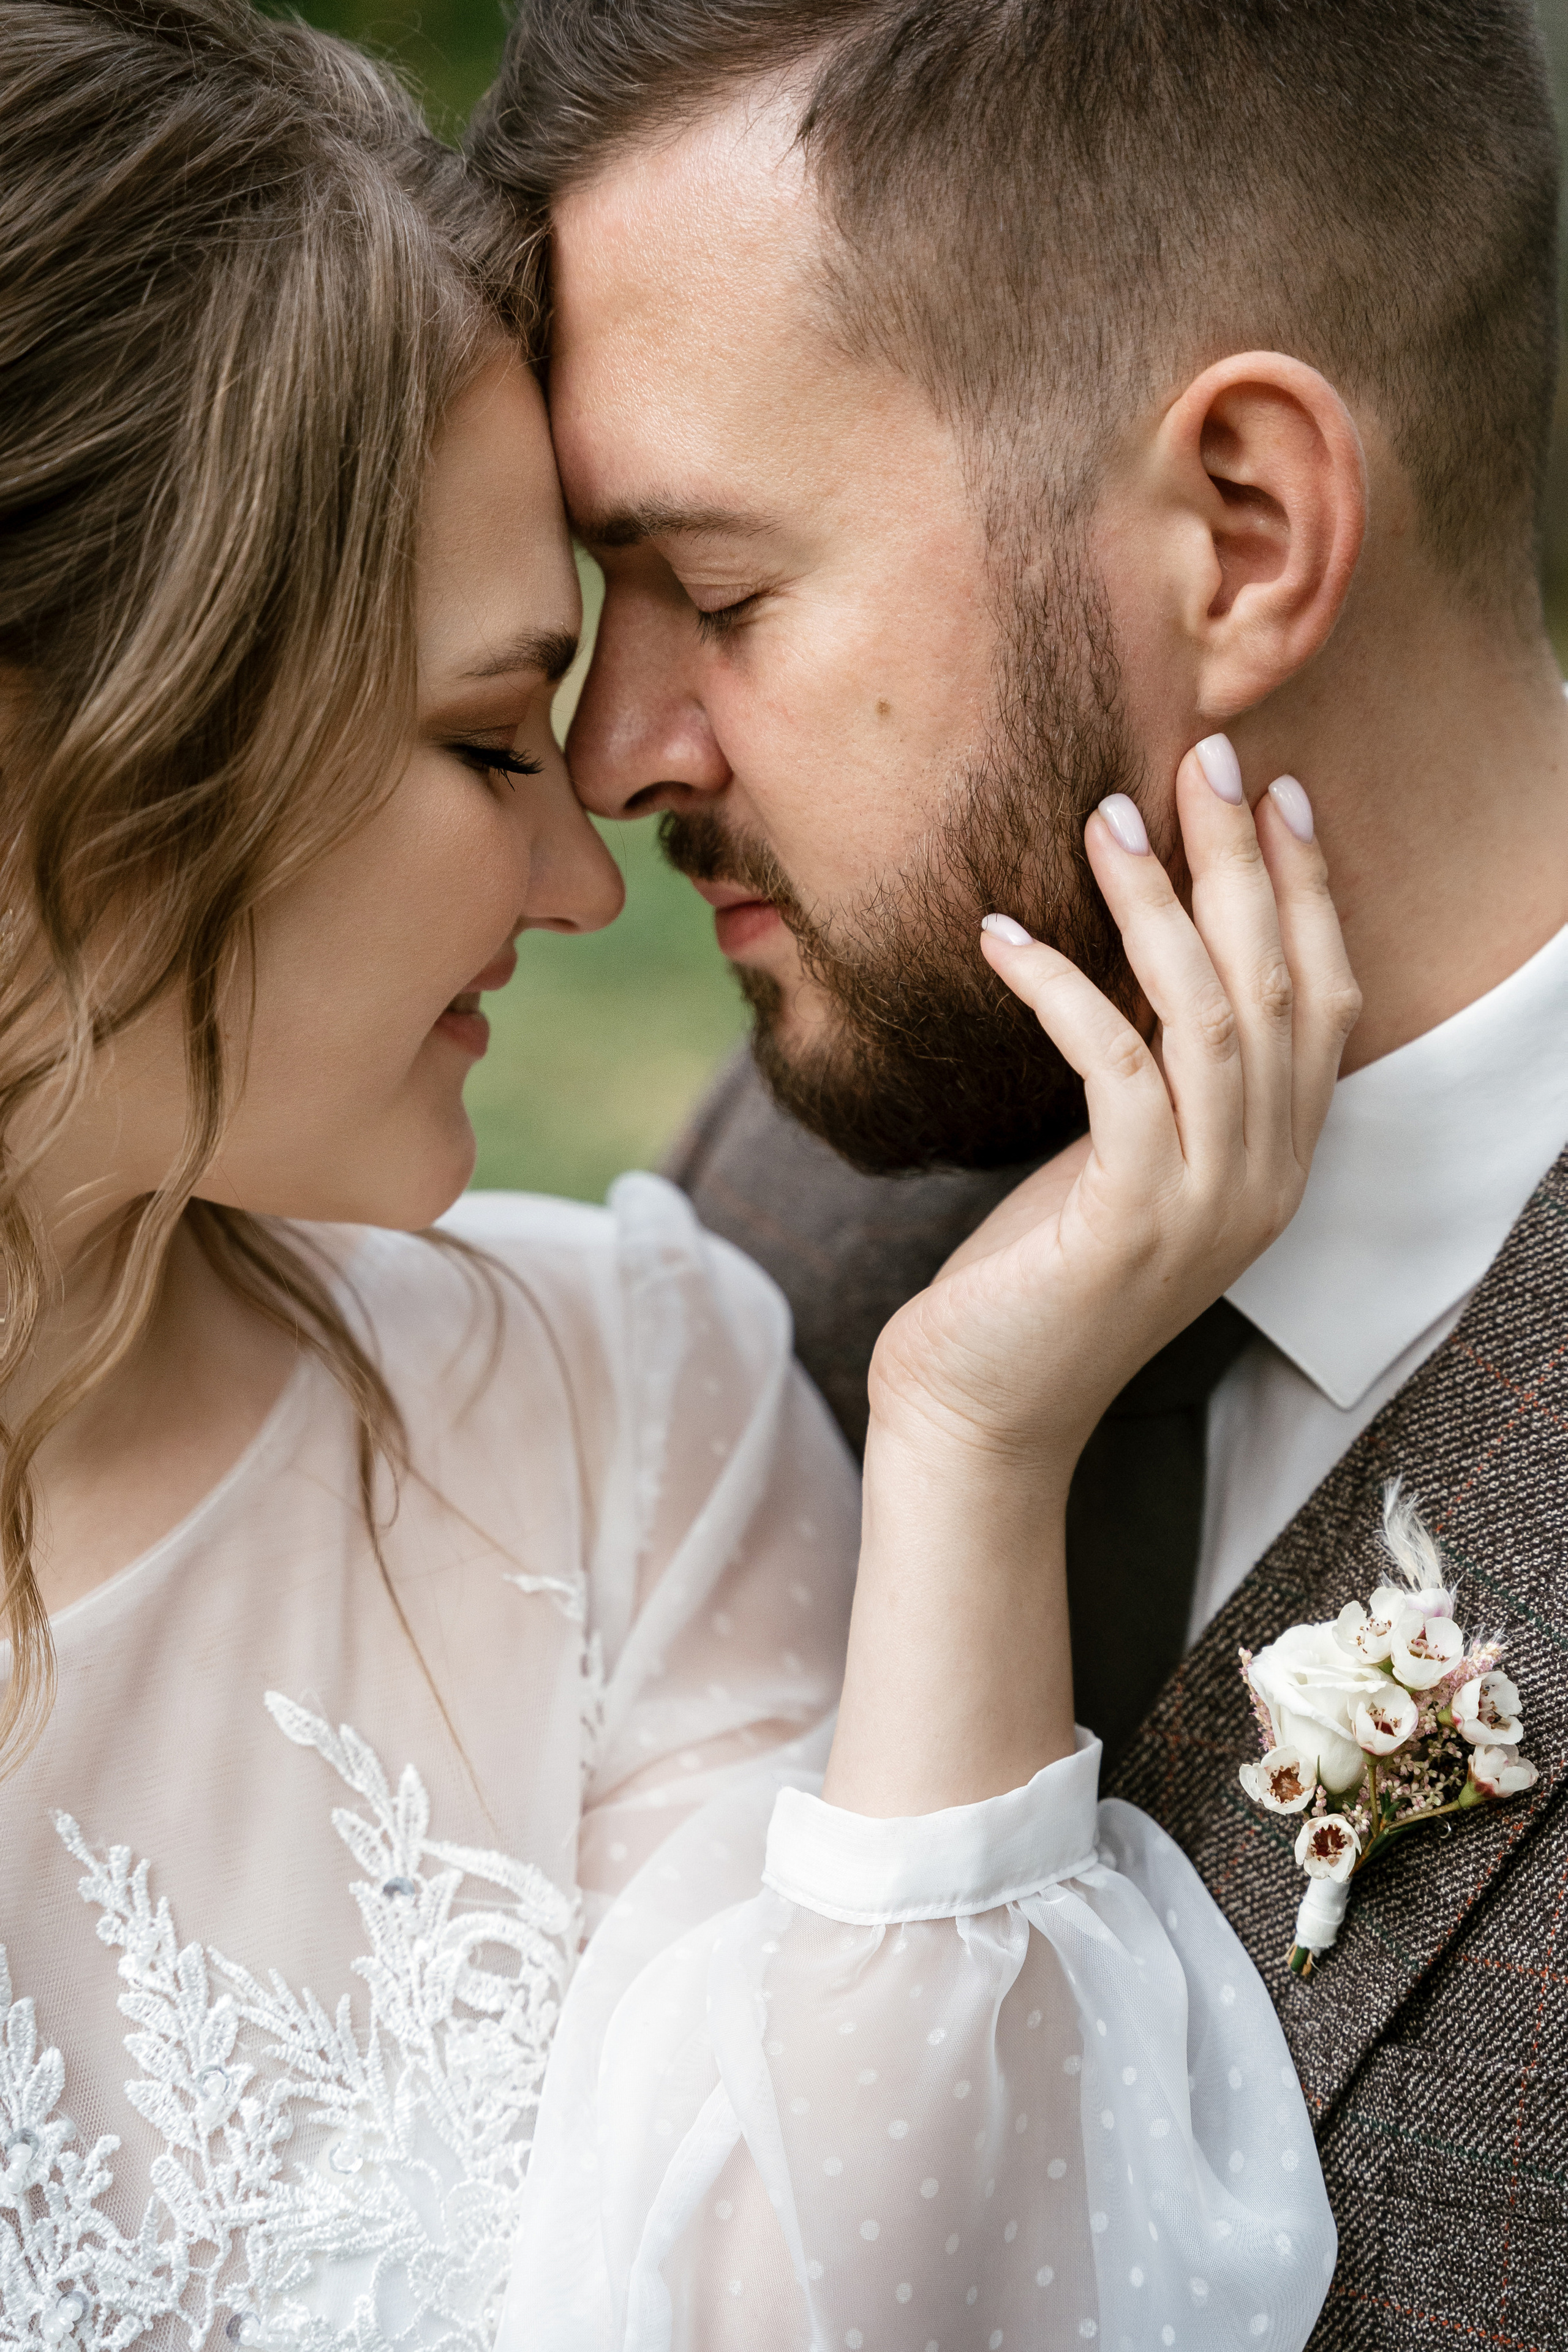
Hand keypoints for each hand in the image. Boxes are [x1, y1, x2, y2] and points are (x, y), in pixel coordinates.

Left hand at [868, 744, 1359, 1478]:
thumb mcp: (1115, 1161)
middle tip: (1204, 756)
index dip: (1308, 890)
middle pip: (1274, 984)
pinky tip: (1001, 935)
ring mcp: (1209, 1204)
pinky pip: (1114, 1067)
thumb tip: (1141, 955)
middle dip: (1243, 860)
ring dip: (1155, 902)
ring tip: (1103, 816)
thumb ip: (1153, 1078)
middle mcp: (1265, 1178)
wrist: (984, 1411)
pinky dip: (1059, 988)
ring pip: (1207, 1014)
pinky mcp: (1131, 1220)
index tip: (1275, 792)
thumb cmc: (1036, 1278)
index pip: (1323, 1000)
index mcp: (1276, 1159)